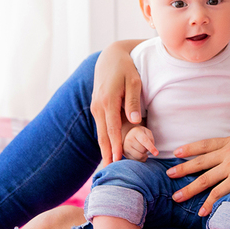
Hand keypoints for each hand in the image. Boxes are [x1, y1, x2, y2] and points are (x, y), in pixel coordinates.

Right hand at [91, 42, 143, 163]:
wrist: (110, 57)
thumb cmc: (126, 68)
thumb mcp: (134, 81)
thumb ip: (133, 101)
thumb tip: (133, 121)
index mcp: (108, 101)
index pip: (111, 129)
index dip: (114, 147)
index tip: (117, 161)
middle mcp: (98, 106)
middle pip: (102, 135)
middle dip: (106, 154)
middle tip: (109, 172)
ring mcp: (95, 107)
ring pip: (100, 132)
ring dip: (104, 149)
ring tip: (109, 165)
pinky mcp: (97, 107)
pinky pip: (101, 126)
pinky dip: (104, 140)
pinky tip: (108, 150)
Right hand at [123, 126, 157, 161]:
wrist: (129, 136)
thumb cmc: (141, 134)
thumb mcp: (147, 132)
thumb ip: (151, 139)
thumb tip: (152, 150)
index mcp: (136, 132)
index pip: (144, 141)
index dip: (151, 148)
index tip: (156, 153)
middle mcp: (129, 139)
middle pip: (142, 150)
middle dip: (147, 150)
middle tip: (146, 146)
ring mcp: (126, 147)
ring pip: (139, 156)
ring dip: (144, 155)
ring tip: (144, 151)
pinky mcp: (125, 154)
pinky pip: (136, 160)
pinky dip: (141, 159)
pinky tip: (140, 154)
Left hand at [165, 129, 229, 216]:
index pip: (206, 144)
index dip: (190, 149)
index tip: (177, 152)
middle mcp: (229, 153)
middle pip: (200, 162)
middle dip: (182, 169)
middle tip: (169, 174)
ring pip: (204, 180)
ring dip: (189, 189)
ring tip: (176, 197)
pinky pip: (219, 193)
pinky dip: (209, 203)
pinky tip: (201, 211)